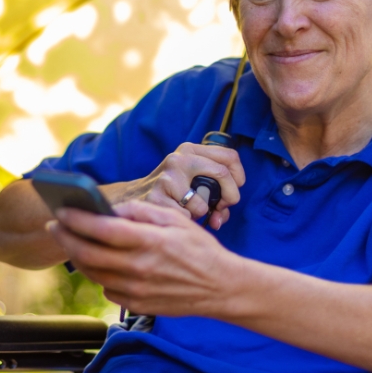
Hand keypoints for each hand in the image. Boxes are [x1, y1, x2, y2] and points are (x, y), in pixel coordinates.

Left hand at [48, 200, 246, 316]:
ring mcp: (137, 290)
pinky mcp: (138, 305)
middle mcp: (140, 268)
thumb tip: (113, 210)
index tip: (61, 212)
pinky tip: (98, 263)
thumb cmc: (200, 250)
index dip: (77, 220)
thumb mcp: (176, 221)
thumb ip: (142, 212)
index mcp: (149, 242)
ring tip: (71, 242)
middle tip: (54, 226)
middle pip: (88, 254)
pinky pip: (107, 288)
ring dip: (77, 256)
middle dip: (66, 238)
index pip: (102, 230)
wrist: (222, 288)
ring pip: (93, 273)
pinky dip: (98, 274)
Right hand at [107, 143, 244, 229]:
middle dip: (230, 197)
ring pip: (203, 204)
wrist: (132, 198)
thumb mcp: (189, 178)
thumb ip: (214, 189)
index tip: (235, 191)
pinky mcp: (157, 197)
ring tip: (190, 212)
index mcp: (189, 150)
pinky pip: (186, 218)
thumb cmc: (170, 192)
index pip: (229, 156)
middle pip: (222, 174)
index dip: (239, 177)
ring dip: (201, 215)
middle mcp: (178, 159)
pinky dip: (185, 222)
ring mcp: (167, 177)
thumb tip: (222, 215)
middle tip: (223, 209)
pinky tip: (175, 216)